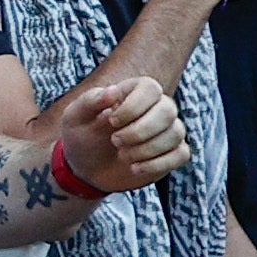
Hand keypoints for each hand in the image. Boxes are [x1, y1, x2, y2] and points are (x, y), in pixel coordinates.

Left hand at [45, 73, 189, 198]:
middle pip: (168, 110)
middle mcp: (156, 107)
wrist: (85, 168)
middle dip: (140, 130)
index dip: (134, 106)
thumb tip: (113, 91)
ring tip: (122, 155)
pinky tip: (135, 168)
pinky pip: (181, 154)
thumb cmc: (81, 136)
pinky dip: (157, 164)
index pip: (151, 88)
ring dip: (146, 149)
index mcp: (134, 91)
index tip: (111, 122)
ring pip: (175, 133)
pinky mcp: (172, 153)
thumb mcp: (75, 117)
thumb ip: (90, 101)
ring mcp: (167, 130)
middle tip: (115, 141)